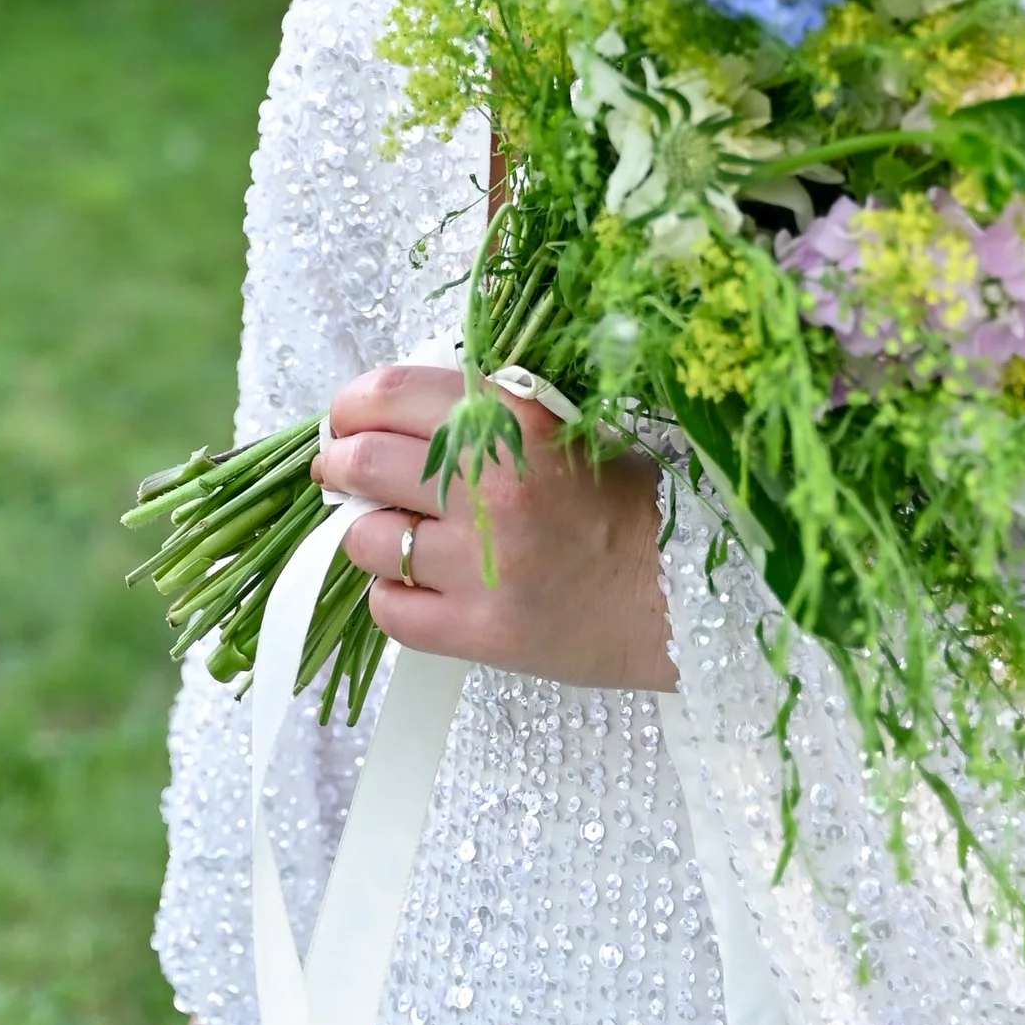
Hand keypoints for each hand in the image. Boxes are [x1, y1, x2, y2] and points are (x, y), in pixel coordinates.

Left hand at [316, 362, 676, 691]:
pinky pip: (391, 610)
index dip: (352, 406)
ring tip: (394, 537)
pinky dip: (394, 598)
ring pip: (366, 539)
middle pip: (363, 461)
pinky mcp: (480, 631)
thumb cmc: (628, 509)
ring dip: (368, 535)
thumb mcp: (567, 433)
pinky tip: (421, 590)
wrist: (685, 600)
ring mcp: (484, 562)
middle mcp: (494, 484)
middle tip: (343, 473)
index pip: (391, 392)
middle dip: (340, 465)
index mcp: (516, 419)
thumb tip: (394, 418)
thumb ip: (487, 418)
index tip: (348, 419)